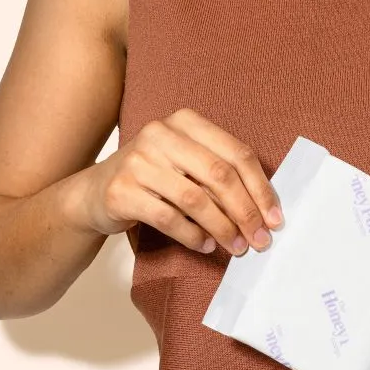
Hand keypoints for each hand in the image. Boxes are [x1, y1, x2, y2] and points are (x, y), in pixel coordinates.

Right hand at [73, 108, 282, 254]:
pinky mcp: (122, 190)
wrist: (94, 193)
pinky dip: (192, 236)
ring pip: (195, 199)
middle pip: (219, 176)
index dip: (261, 189)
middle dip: (245, 212)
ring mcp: (138, 161)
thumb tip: (263, 211)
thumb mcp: (187, 164)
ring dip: (222, 228)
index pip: (236, 154)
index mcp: (186, 122)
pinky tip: (205, 246)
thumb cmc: (155, 180)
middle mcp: (160, 134)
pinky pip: (168, 218)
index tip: (275, 218)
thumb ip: (219, 176)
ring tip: (236, 247)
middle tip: (260, 240)